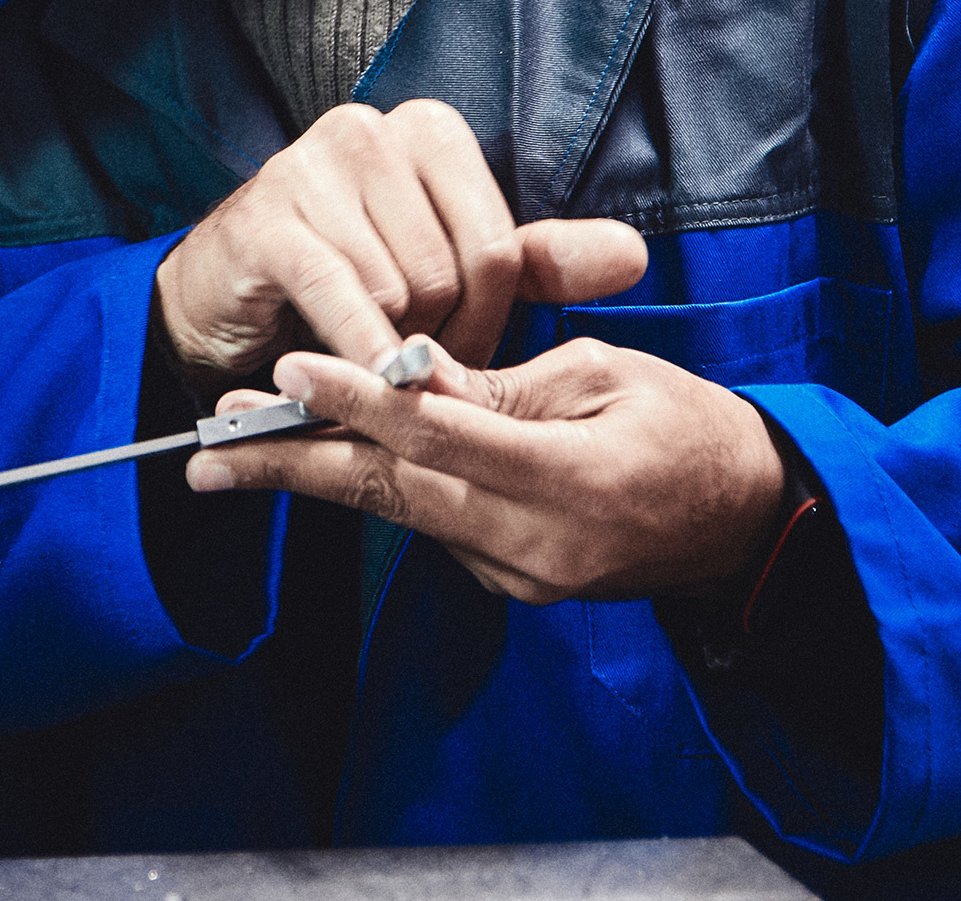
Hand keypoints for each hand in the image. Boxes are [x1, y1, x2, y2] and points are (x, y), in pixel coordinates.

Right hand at [152, 99, 647, 385]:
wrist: (229, 303)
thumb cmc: (350, 284)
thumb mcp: (453, 272)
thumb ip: (537, 262)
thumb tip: (632, 255)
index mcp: (427, 132)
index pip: (500, 248)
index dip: (487, 320)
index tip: (455, 344)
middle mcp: (370, 132)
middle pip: (451, 272)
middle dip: (434, 338)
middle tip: (399, 355)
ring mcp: (310, 165)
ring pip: (399, 290)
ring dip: (385, 348)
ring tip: (359, 350)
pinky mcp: (265, 217)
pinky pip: (341, 296)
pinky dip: (353, 348)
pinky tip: (345, 374)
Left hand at [185, 333, 790, 603]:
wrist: (752, 523)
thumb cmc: (688, 426)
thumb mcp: (604, 374)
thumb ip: (502, 385)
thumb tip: (411, 372)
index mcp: (573, 478)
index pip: (442, 435)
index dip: (360, 401)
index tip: (289, 373)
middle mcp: (541, 543)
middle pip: (396, 494)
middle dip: (295, 464)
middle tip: (208, 444)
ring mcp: (525, 576)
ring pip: (405, 516)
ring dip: (320, 477)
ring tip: (238, 445)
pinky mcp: (517, 589)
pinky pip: (437, 531)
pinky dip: (383, 494)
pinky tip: (328, 459)